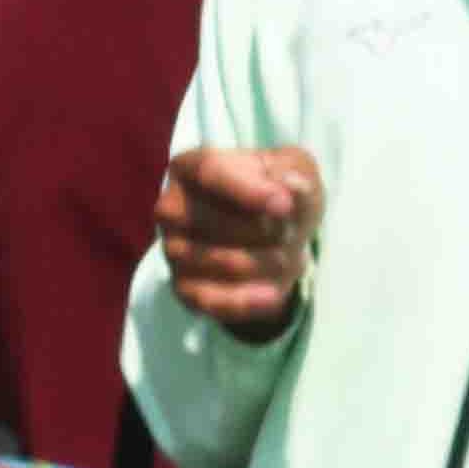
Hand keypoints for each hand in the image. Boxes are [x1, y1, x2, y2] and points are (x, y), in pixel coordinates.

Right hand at [161, 145, 325, 336]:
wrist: (274, 235)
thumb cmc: (278, 192)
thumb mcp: (296, 170)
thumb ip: (295, 173)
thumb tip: (290, 187)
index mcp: (191, 167)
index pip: (211, 173)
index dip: (250, 191)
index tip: (285, 206)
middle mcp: (172, 207)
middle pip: (221, 223)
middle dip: (270, 232)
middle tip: (293, 232)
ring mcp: (173, 250)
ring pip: (225, 263)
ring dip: (269, 263)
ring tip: (288, 256)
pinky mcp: (183, 288)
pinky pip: (212, 300)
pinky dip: (248, 300)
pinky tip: (273, 294)